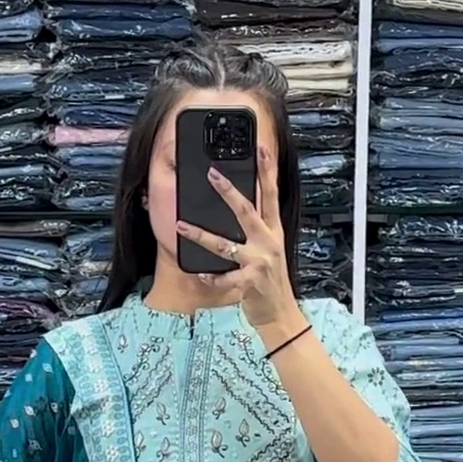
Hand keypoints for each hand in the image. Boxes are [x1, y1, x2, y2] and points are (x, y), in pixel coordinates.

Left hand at [176, 143, 300, 334]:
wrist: (280, 313)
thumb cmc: (270, 281)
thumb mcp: (270, 250)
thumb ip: (258, 229)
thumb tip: (239, 207)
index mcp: (273, 231)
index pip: (271, 195)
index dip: (268, 171)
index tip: (262, 148)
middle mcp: (267, 243)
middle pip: (246, 211)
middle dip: (228, 191)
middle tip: (212, 174)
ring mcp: (258, 262)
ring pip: (225, 245)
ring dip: (201, 235)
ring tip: (182, 226)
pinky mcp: (249, 283)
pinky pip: (224, 278)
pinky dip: (211, 277)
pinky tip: (201, 274)